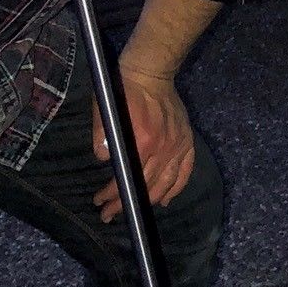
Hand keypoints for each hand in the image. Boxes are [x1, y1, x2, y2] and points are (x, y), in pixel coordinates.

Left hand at [92, 68, 195, 223]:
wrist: (151, 72)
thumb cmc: (123, 89)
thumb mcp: (102, 110)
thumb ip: (100, 136)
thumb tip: (102, 158)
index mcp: (142, 141)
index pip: (126, 177)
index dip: (112, 194)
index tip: (100, 203)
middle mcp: (163, 147)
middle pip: (145, 184)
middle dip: (124, 202)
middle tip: (109, 214)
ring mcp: (177, 145)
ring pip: (166, 183)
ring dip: (148, 200)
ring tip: (132, 209)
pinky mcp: (187, 141)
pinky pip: (185, 171)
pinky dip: (176, 188)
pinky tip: (165, 200)